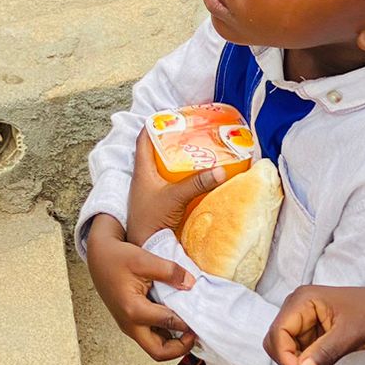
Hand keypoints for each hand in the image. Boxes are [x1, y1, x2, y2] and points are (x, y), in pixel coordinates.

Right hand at [86, 213, 198, 361]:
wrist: (98, 255)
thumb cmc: (117, 256)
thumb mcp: (144, 259)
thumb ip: (170, 271)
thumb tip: (191, 284)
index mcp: (133, 310)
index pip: (169, 323)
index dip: (188, 321)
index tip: (202, 315)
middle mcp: (129, 324)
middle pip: (159, 352)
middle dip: (180, 348)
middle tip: (196, 334)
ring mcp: (128, 325)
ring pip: (154, 347)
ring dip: (172, 343)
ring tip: (189, 328)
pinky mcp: (129, 322)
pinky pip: (149, 336)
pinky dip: (164, 335)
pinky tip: (175, 320)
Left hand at [126, 130, 226, 247]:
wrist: (144, 247)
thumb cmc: (151, 219)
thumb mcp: (175, 197)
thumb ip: (197, 183)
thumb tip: (222, 170)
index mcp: (142, 169)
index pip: (144, 138)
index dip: (155, 124)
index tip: (172, 116)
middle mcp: (145, 177)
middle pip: (157, 152)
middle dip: (173, 142)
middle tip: (192, 135)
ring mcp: (152, 191)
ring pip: (165, 168)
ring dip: (178, 162)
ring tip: (198, 154)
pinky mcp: (160, 203)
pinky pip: (171, 184)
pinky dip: (182, 179)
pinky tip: (196, 179)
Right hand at [264, 284, 364, 364]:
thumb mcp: (347, 336)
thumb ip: (323, 353)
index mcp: (301, 300)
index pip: (277, 331)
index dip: (284, 355)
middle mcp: (296, 306)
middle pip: (277, 338)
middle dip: (289, 359)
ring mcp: (302, 317)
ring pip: (286, 345)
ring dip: (299, 361)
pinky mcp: (310, 327)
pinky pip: (299, 347)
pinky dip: (307, 359)